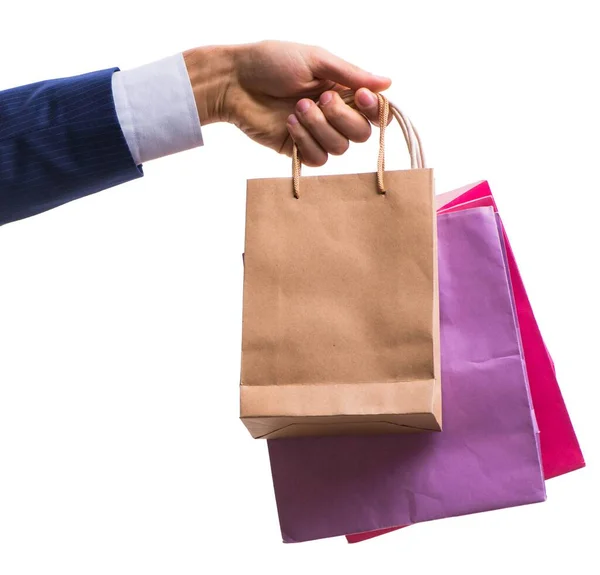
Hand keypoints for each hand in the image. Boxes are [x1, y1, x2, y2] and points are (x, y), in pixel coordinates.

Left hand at [184, 41, 390, 166]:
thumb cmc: (273, 62)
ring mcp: (316, 135)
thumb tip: (388, 82)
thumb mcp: (316, 60)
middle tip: (320, 98)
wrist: (236, 81)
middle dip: (342, 118)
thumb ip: (351, 74)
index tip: (359, 96)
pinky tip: (289, 124)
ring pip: (339, 149)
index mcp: (343, 92)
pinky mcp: (298, 151)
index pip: (375, 113)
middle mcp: (334, 116)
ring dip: (319, 127)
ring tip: (297, 108)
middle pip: (361, 135)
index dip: (374, 111)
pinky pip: (318, 159)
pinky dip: (306, 141)